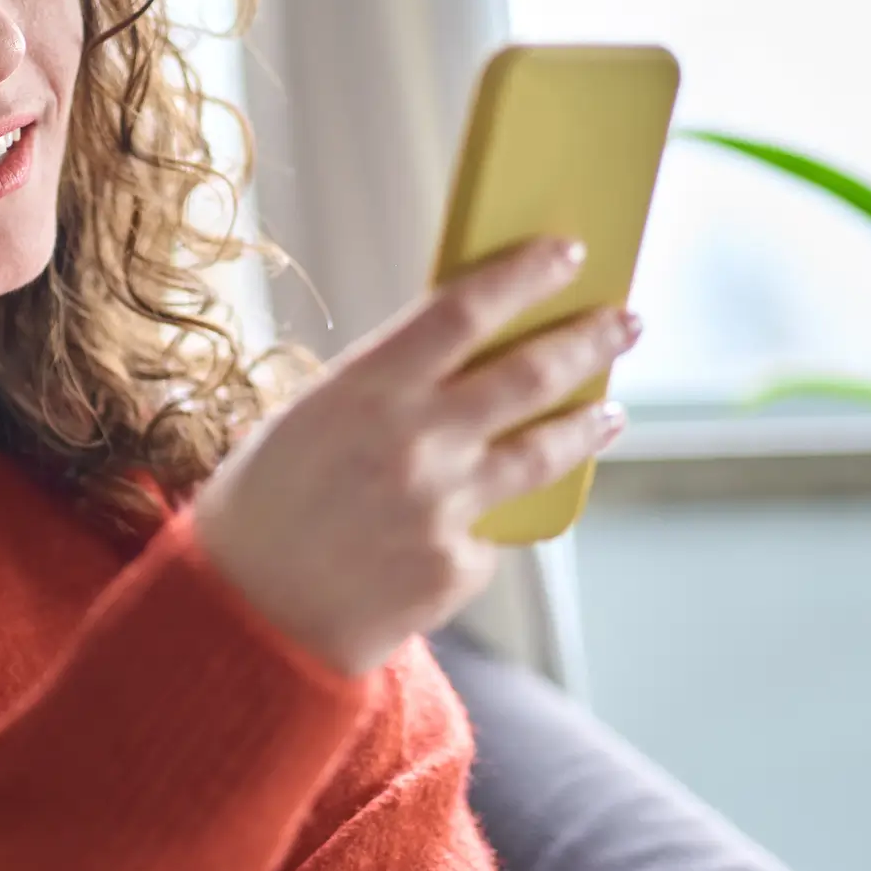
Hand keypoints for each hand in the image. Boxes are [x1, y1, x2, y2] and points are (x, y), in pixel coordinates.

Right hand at [189, 235, 639, 677]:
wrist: (246, 617)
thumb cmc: (266, 505)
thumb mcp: (309, 417)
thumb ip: (386, 385)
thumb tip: (467, 352)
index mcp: (365, 388)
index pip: (465, 309)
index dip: (525, 275)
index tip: (568, 253)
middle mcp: (414, 442)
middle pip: (530, 373)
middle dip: (588, 340)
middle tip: (624, 321)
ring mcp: (442, 508)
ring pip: (544, 450)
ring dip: (587, 422)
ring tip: (609, 410)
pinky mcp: (458, 567)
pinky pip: (499, 527)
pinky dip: (498, 515)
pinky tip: (482, 516)